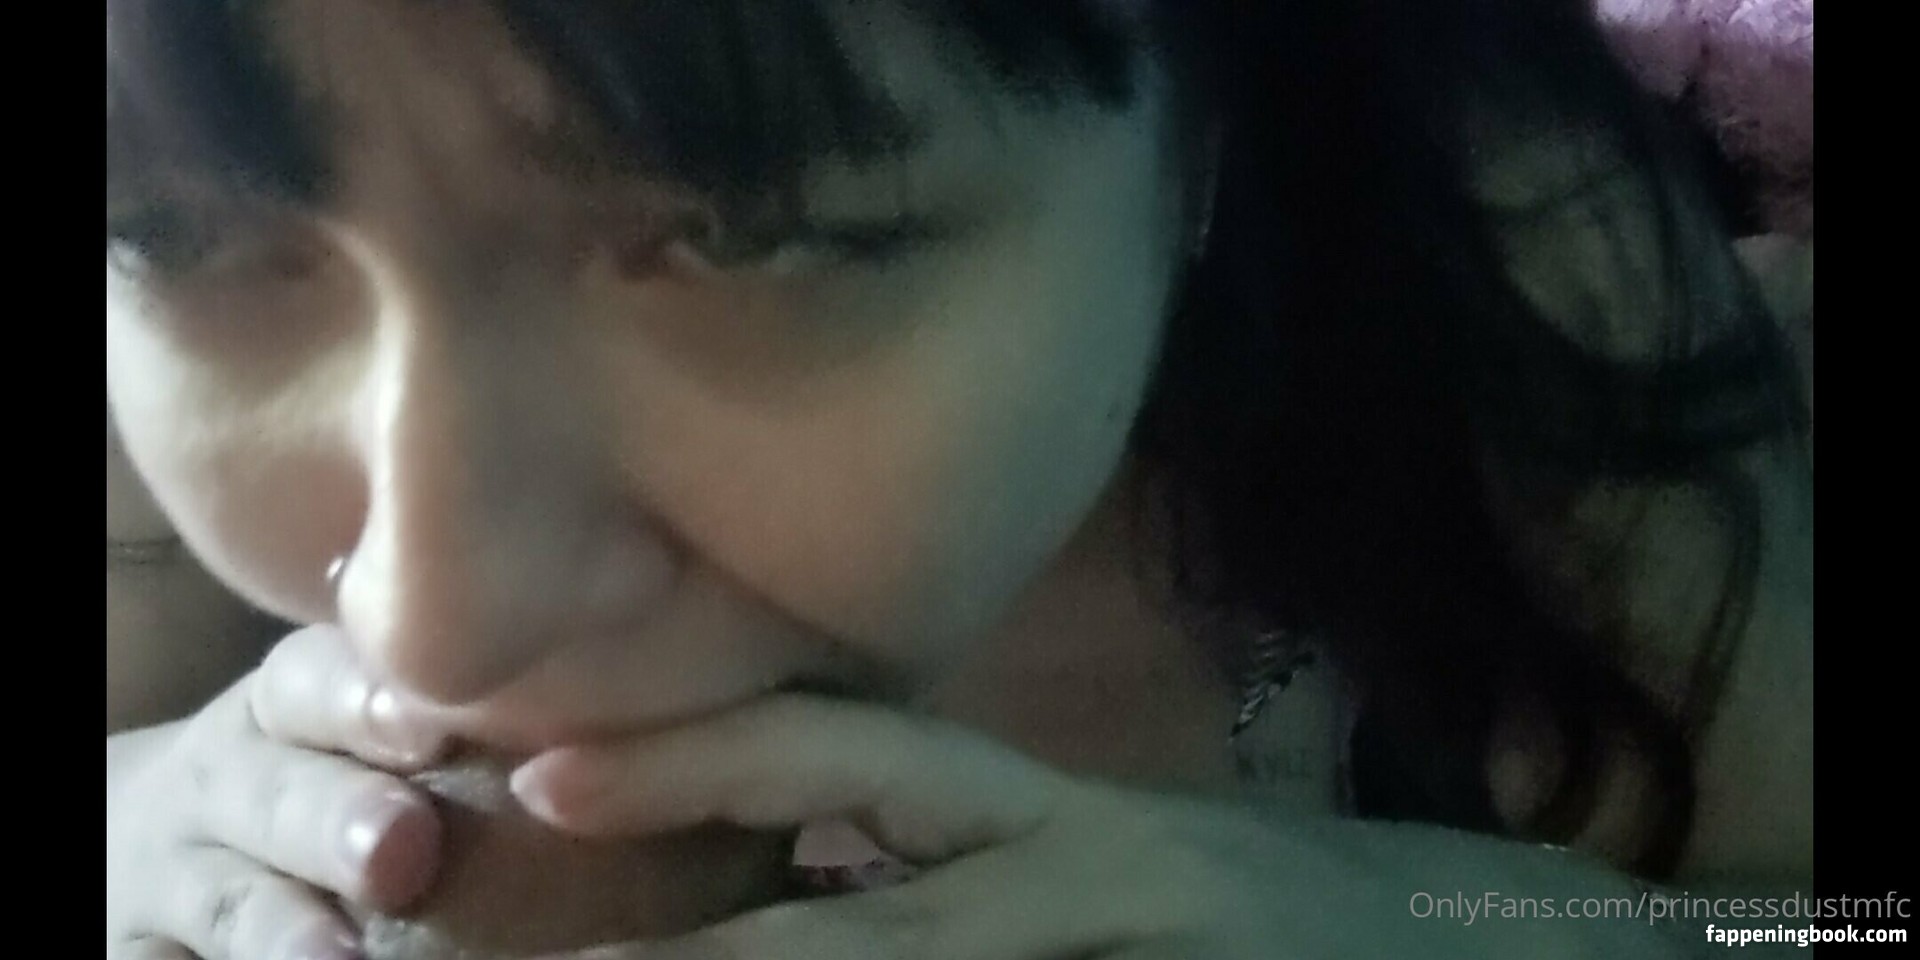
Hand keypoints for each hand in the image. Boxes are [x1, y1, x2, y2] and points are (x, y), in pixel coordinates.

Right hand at [107, 624, 447, 959]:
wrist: (176, 846)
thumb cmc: (336, 777)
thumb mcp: (378, 738)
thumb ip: (471, 738)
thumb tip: (613, 768)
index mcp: (299, 702)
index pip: (320, 681)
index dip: (369, 700)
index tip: (433, 728)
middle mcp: (232, 774)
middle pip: (274, 788)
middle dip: (335, 815)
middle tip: (406, 848)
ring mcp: (182, 867)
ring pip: (227, 894)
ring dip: (281, 926)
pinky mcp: (147, 947)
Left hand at [506, 695, 1331, 959]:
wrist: (1512, 946)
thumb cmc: (1303, 912)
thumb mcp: (1137, 871)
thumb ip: (989, 863)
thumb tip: (830, 873)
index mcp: (1068, 823)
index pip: (856, 763)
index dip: (699, 760)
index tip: (549, 780)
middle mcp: (1100, 869)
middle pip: (874, 888)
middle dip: (709, 912)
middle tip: (553, 924)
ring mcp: (1153, 940)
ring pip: (923, 958)